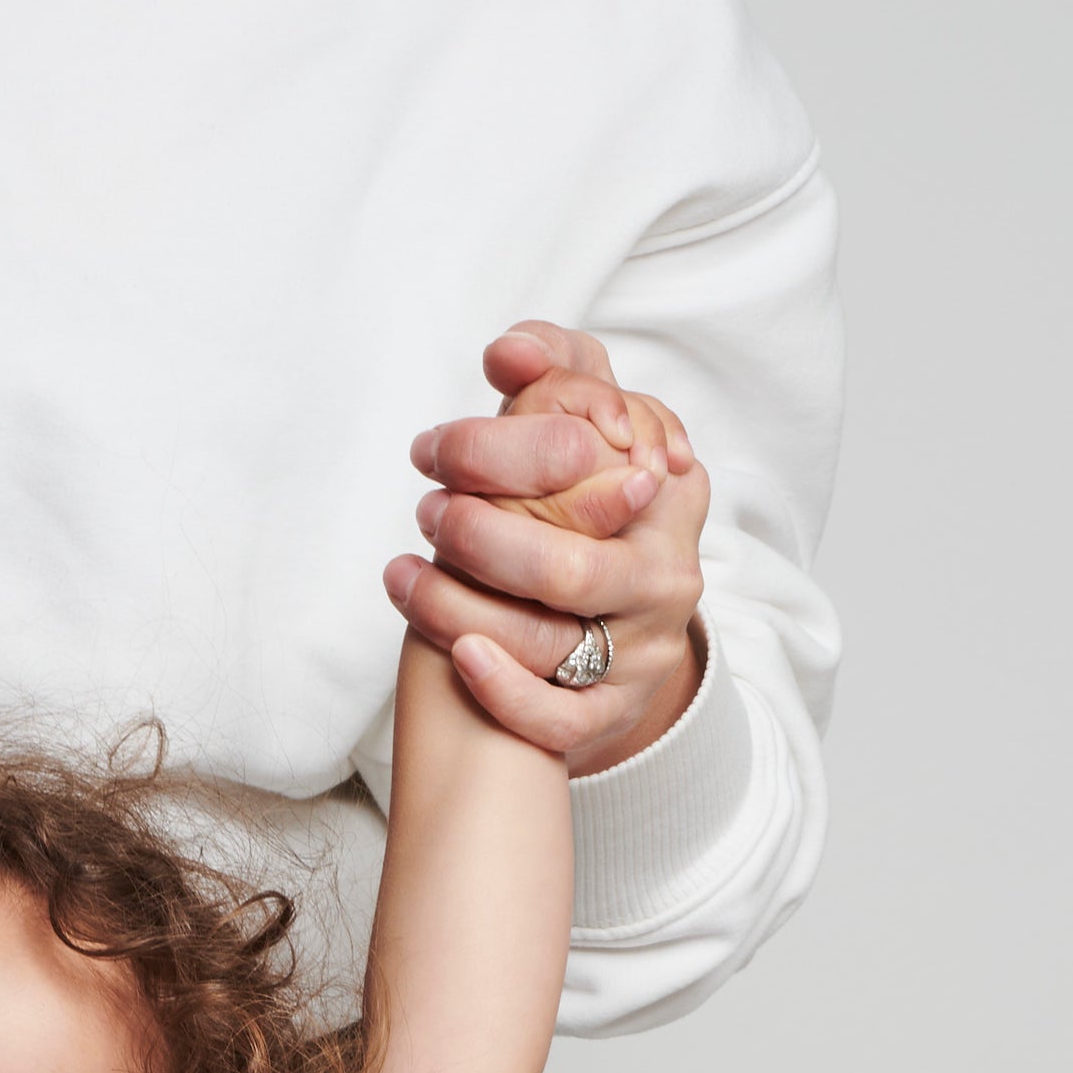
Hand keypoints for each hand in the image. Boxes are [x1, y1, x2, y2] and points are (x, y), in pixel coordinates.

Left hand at [383, 322, 712, 775]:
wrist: (619, 613)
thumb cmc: (589, 503)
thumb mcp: (589, 425)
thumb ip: (556, 371)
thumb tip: (508, 354)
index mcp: (669, 492)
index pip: (589, 465)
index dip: (502, 453)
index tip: (432, 449)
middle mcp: (666, 573)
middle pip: (566, 568)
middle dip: (479, 541)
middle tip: (425, 514)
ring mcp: (644, 648)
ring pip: (549, 641)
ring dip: (458, 607)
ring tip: (403, 574)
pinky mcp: (614, 710)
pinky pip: (560, 718)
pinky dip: (505, 691)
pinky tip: (456, 653)